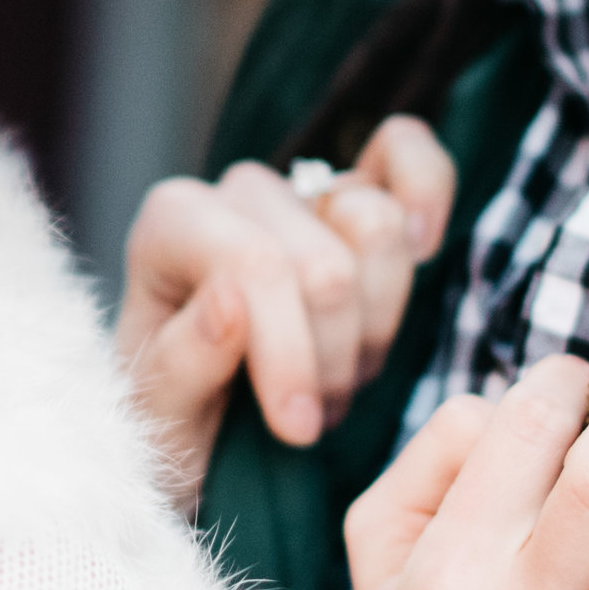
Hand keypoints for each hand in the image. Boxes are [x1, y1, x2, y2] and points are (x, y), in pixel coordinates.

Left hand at [117, 118, 455, 507]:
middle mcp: (237, 195)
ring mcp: (303, 190)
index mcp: (172, 227)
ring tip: (338, 378)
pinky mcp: (359, 194)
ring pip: (377, 226)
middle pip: (325, 264)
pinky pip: (406, 150)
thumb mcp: (163, 419)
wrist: (212, 439)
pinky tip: (423, 247)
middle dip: (331, 359)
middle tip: (311, 417)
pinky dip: (426, 191)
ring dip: (374, 324)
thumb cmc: (178, 424)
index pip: (255, 264)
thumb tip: (228, 301)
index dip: (289, 352)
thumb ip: (180, 363)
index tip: (297, 428)